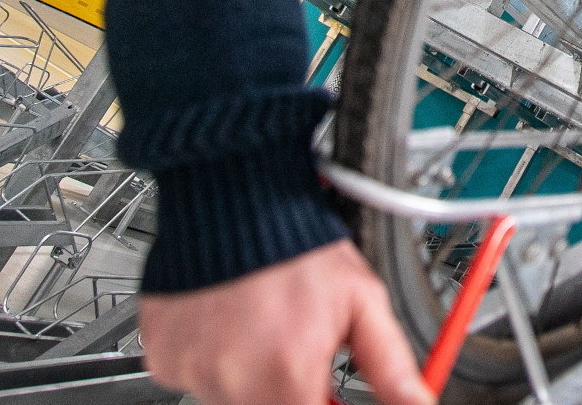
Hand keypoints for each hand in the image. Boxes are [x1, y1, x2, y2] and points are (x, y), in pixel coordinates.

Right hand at [140, 240, 432, 404]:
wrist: (234, 196)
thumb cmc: (298, 243)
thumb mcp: (362, 300)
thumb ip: (390, 365)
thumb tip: (418, 403)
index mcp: (285, 374)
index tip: (329, 393)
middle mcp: (231, 381)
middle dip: (288, 391)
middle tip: (297, 352)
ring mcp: (190, 371)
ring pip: (229, 397)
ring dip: (251, 377)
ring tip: (264, 326)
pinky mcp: (163, 356)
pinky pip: (194, 376)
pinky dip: (215, 360)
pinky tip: (231, 323)